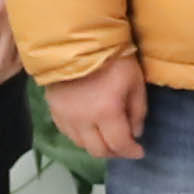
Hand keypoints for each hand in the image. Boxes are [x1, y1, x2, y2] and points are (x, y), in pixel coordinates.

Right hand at [55, 48, 149, 164]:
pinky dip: (81, 137)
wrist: (78, 41)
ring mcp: (65, 116)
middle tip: (124, 147)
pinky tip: (90, 130)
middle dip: (115, 152)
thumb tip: (135, 133)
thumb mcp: (135, 82)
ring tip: (108, 138)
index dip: (131, 151)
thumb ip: (138, 111)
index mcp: (106, 112)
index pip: (119, 144)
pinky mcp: (54, 110)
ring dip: (97, 145)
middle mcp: (83, 120)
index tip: (140, 151)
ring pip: (81, 144)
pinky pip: (67, 133)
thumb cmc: (113, 59)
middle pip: (98, 150)